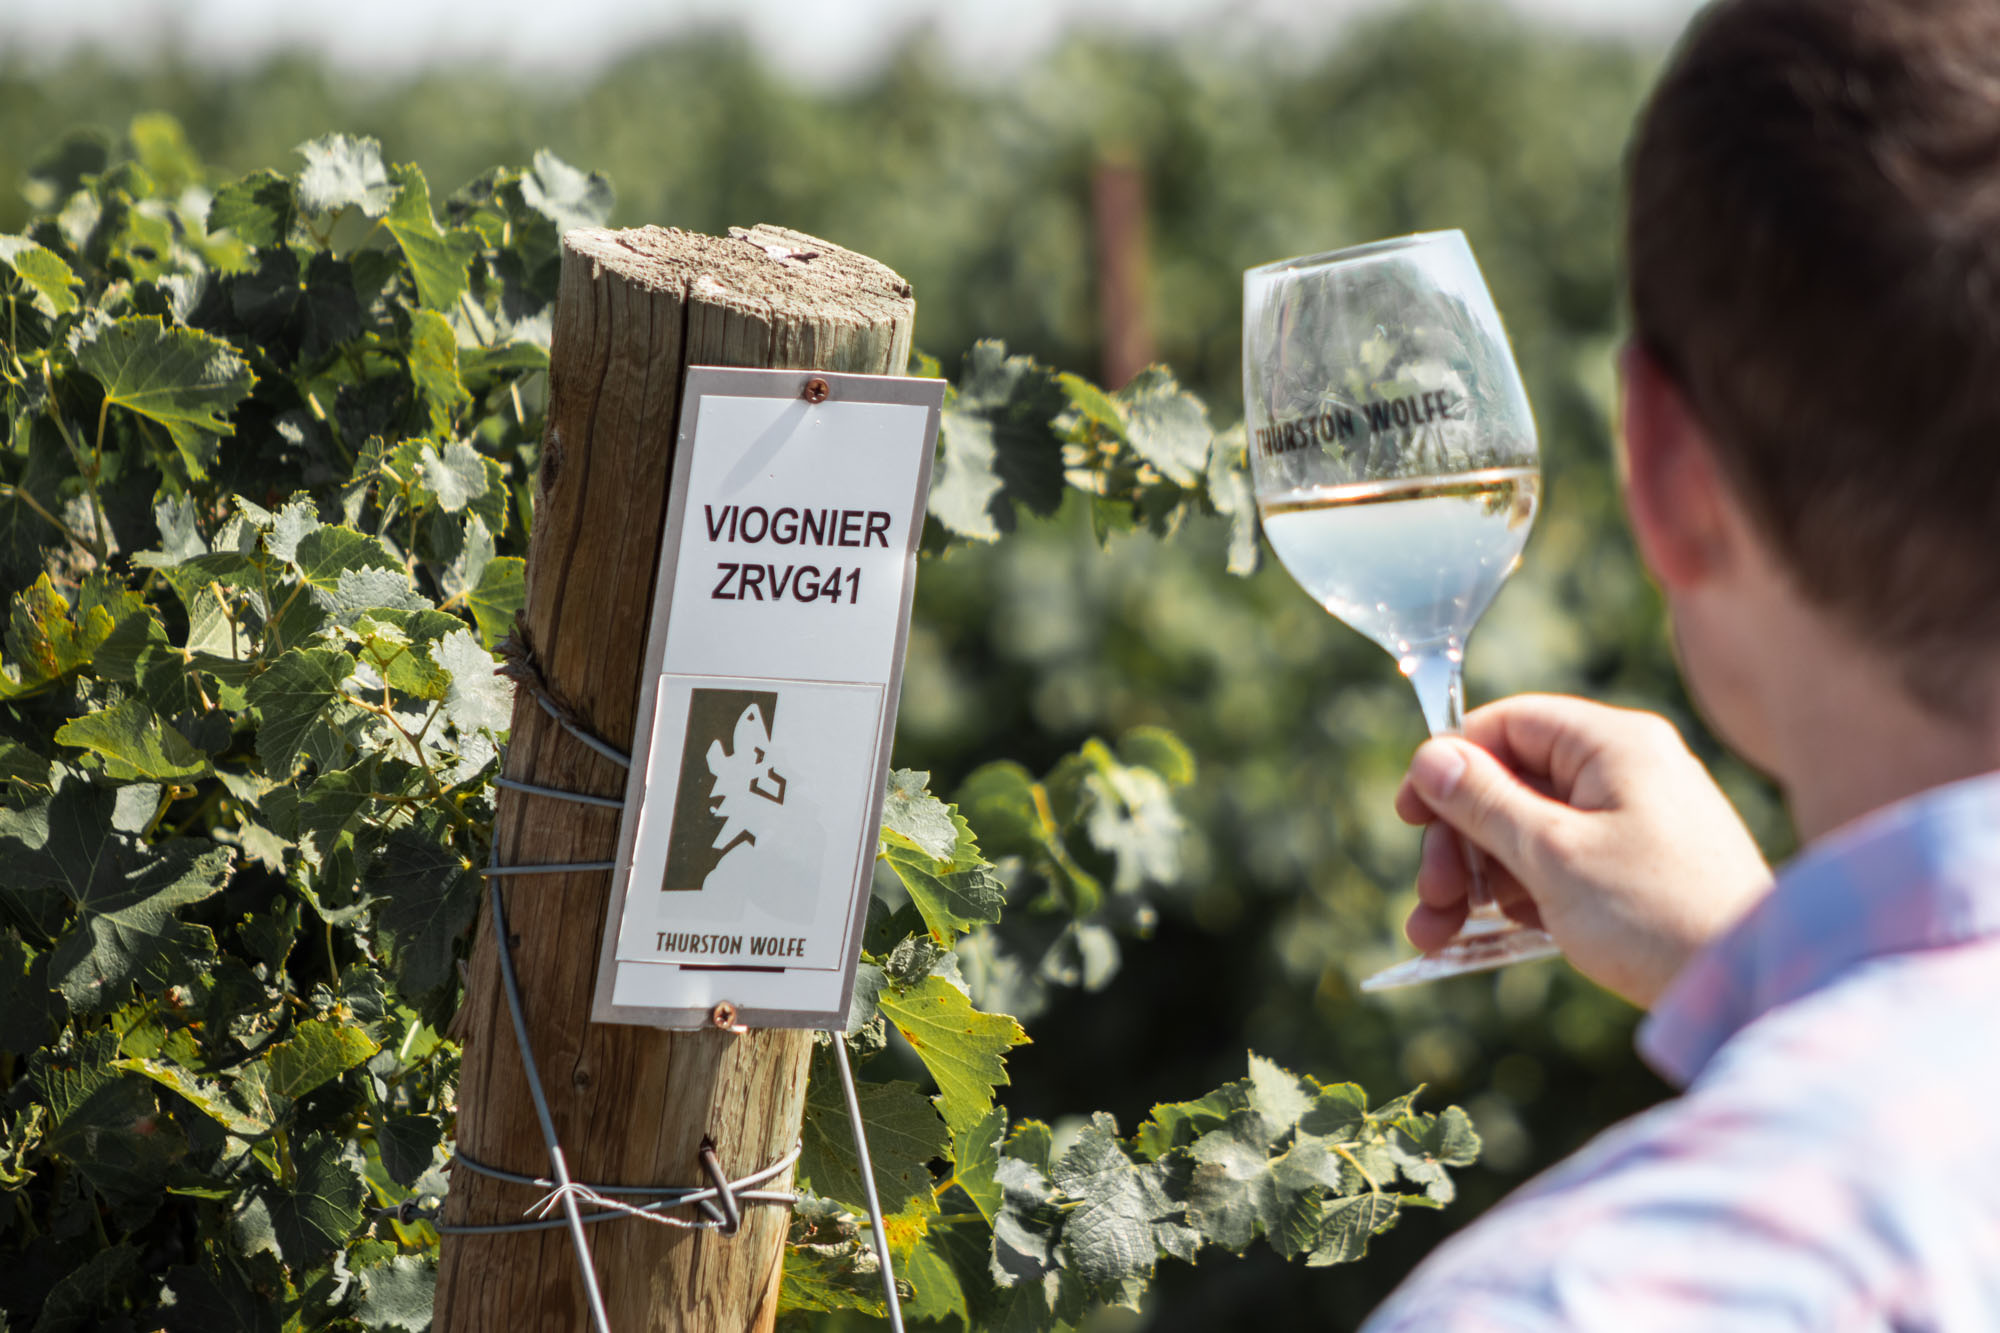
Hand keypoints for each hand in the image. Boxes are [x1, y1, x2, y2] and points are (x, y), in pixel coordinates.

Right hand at [1394, 694, 1772, 1008]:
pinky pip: (1560, 863)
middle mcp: (1628, 769)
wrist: (1747, 987)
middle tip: (1429, 898)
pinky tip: (1489, 936)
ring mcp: (1636, 819)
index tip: (1409, 818)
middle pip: (1511, 782)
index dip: (1450, 766)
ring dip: (1477, 878)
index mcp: (1614, 745)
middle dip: (1457, 842)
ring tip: (1438, 934)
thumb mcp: (1552, 854)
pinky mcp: (1640, 867)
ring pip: (1529, 830)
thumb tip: (1430, 756)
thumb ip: (1484, 800)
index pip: (1508, 724)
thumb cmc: (1653, 914)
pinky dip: (1520, 894)